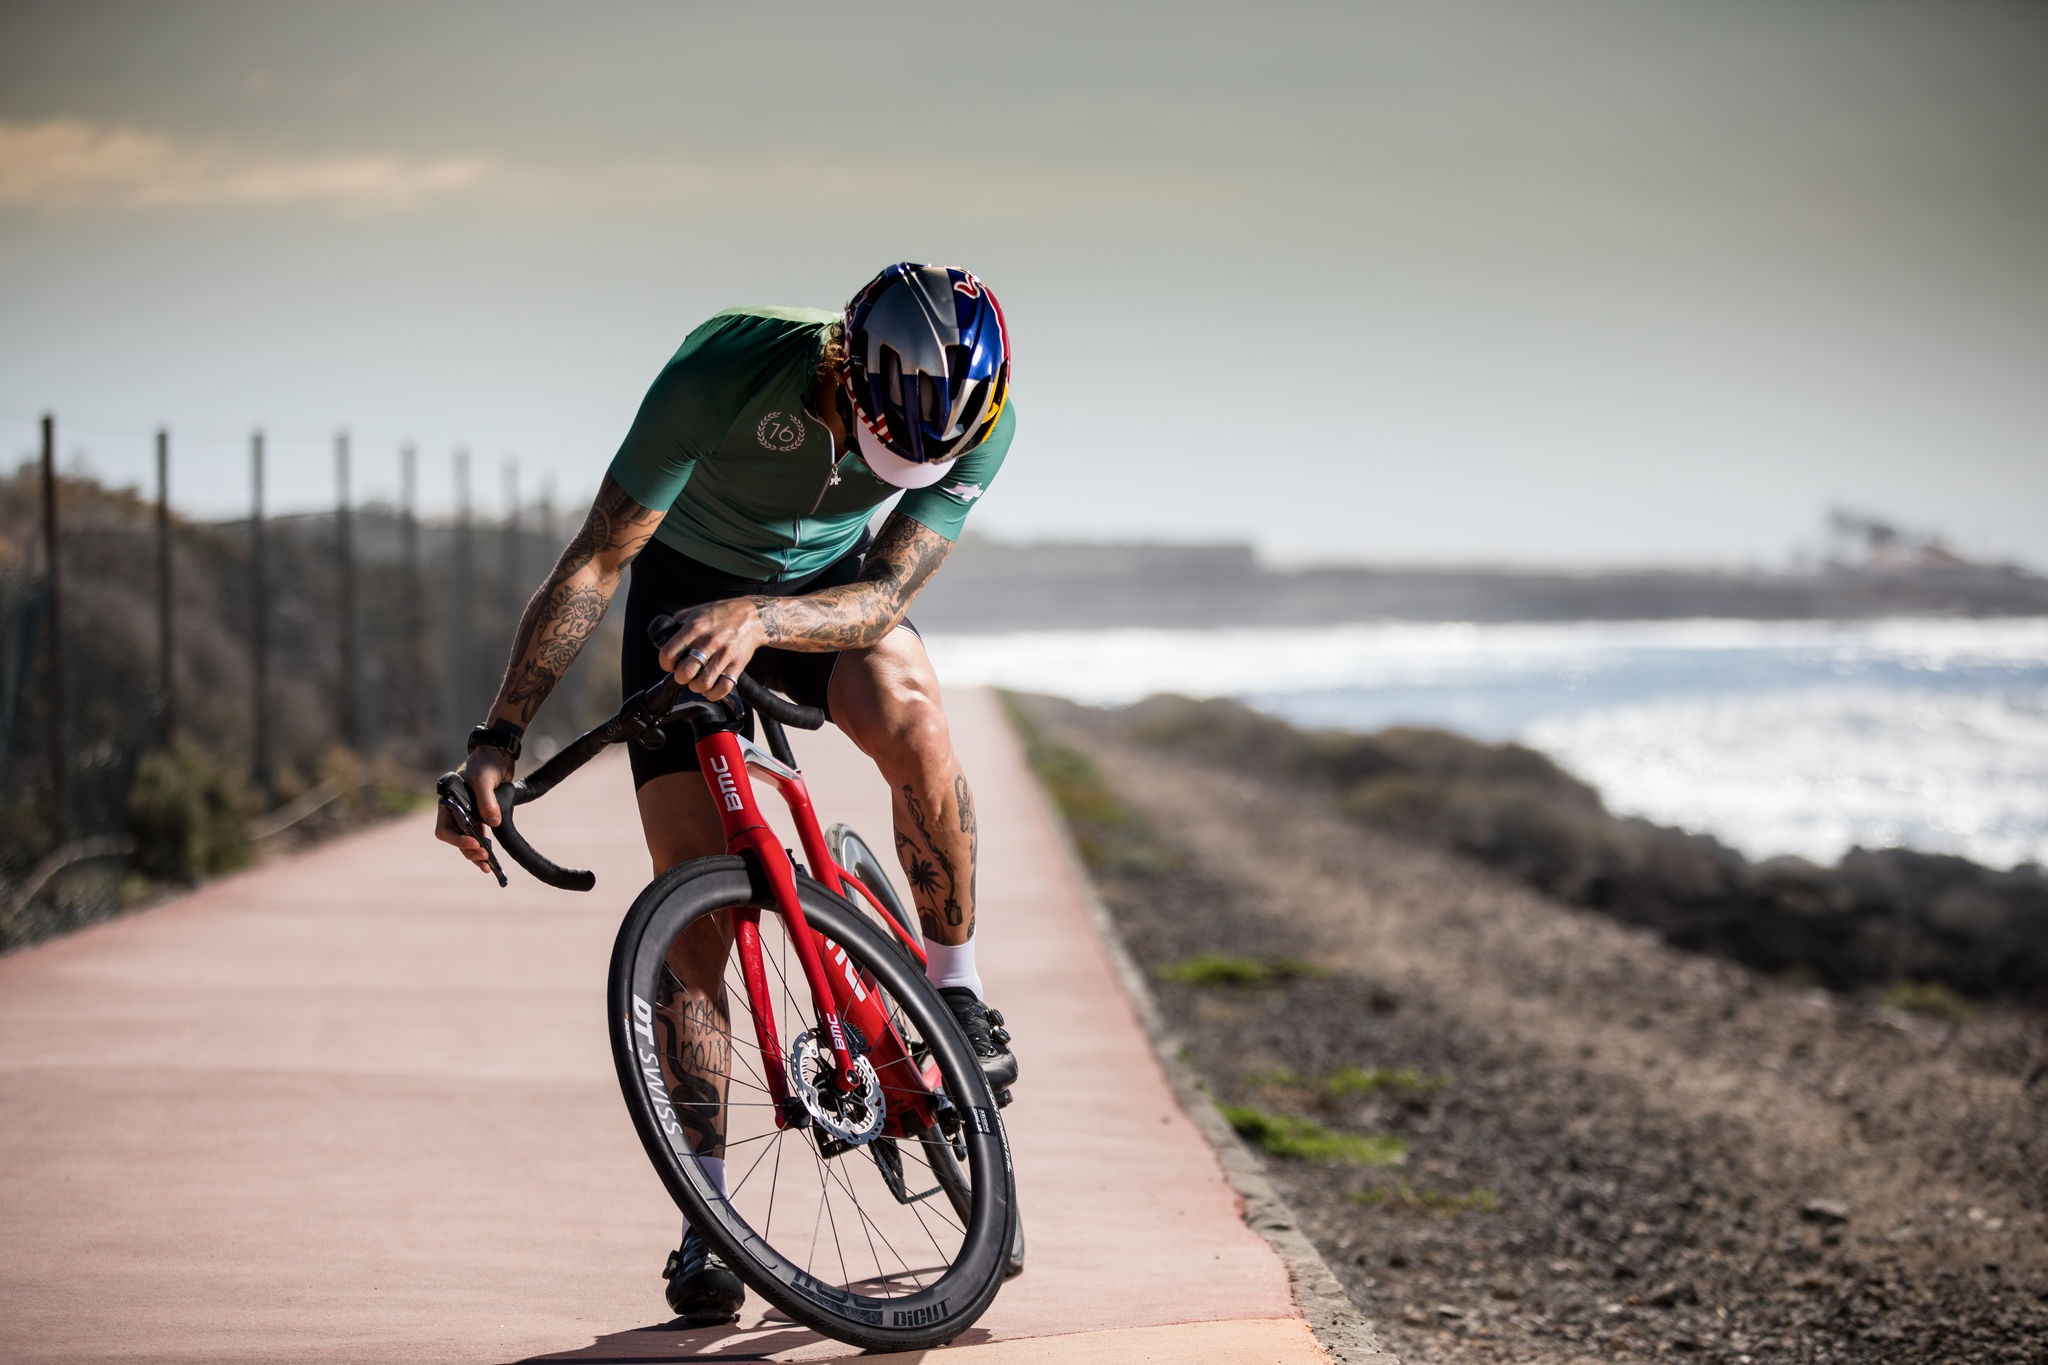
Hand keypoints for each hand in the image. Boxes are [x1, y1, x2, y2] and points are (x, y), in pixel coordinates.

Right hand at [435, 747, 513, 874]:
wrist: (498, 753)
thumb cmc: (486, 762)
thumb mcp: (484, 780)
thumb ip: (487, 801)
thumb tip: (492, 824)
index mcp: (448, 802)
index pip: (445, 829)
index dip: (457, 840)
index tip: (475, 843)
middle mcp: (455, 810)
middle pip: (456, 838)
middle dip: (468, 850)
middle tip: (484, 859)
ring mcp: (467, 813)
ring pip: (467, 839)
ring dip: (476, 852)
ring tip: (487, 865)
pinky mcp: (480, 814)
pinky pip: (478, 834)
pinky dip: (484, 845)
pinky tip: (491, 857)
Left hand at [655, 598, 763, 702]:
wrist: (752, 616)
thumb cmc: (720, 614)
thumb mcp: (694, 612)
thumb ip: (676, 625)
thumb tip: (661, 640)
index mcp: (694, 627)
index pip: (668, 654)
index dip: (666, 664)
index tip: (670, 665)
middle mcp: (709, 640)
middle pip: (685, 672)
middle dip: (681, 678)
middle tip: (684, 675)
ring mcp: (725, 654)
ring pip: (703, 683)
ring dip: (696, 687)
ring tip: (697, 681)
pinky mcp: (738, 664)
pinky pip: (723, 688)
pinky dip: (714, 694)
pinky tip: (711, 688)